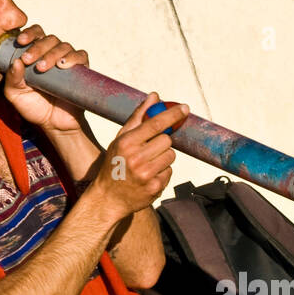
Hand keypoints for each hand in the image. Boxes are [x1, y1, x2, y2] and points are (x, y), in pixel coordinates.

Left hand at [2, 25, 88, 133]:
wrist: (54, 124)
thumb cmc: (34, 108)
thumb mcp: (15, 95)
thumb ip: (12, 79)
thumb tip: (16, 62)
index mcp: (36, 54)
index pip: (35, 34)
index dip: (29, 33)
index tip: (20, 41)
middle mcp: (52, 54)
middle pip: (49, 39)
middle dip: (37, 47)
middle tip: (28, 60)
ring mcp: (67, 61)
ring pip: (63, 46)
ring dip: (51, 54)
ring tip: (43, 68)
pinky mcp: (81, 70)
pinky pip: (81, 56)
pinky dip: (73, 57)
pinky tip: (63, 65)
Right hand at [86, 92, 188, 216]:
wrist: (108, 197)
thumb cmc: (115, 164)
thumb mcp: (121, 140)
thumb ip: (138, 117)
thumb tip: (155, 96)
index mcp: (127, 143)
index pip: (155, 124)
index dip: (172, 115)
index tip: (185, 108)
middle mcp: (136, 158)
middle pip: (167, 141)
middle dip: (162, 143)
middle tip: (149, 150)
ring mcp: (146, 174)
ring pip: (171, 156)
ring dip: (163, 158)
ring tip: (148, 164)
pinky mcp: (154, 187)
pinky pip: (169, 172)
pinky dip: (162, 172)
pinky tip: (148, 176)